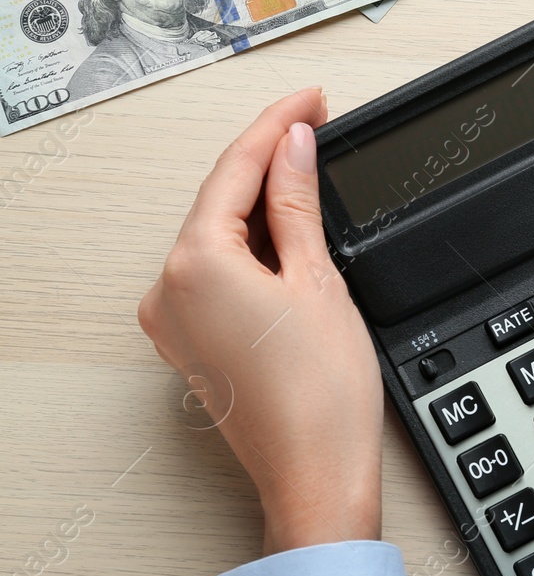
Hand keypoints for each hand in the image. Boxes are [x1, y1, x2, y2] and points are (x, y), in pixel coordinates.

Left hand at [138, 89, 383, 555]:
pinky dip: (252, 244)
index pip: (236, 170)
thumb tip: (293, 147)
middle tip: (315, 122)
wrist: (317, 475)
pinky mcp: (193, 342)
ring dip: (262, 201)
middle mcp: (170, 291)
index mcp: (194, 266)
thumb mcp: (319, 278)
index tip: (310, 100)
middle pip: (221, 199)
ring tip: (311, 171)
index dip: (277, 125)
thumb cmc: (322, 396)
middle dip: (268, 158)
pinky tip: (289, 230)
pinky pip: (217, 272)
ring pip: (219, 234)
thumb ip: (298, 202)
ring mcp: (176, 321)